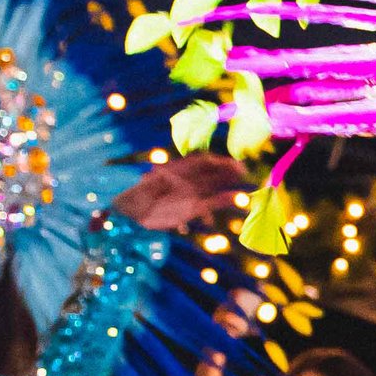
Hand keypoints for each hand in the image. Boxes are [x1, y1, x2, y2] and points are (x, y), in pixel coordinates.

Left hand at [112, 154, 247, 231]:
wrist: (131, 214)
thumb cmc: (135, 196)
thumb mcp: (143, 187)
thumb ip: (155, 183)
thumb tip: (163, 176)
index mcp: (177, 170)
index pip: (200, 162)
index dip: (215, 160)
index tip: (228, 162)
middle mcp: (187, 180)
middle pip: (211, 172)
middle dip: (227, 169)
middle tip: (242, 170)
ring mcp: (190, 194)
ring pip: (214, 186)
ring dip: (228, 183)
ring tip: (244, 181)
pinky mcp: (192, 209)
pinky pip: (211, 203)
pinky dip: (223, 200)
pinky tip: (237, 199)